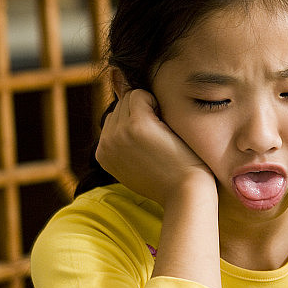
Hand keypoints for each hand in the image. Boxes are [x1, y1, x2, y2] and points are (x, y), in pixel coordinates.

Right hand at [95, 88, 214, 206]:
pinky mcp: (136, 125)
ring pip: (129, 98)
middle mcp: (106, 143)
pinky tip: (167, 122)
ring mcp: (118, 134)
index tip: (153, 141)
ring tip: (163, 132)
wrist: (185, 193)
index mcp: (103, 154)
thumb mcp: (138, 164)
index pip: (113, 119)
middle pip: (120, 106)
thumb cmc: (169, 179)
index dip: (136, 122)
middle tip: (161, 136)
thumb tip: (122, 103)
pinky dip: (156, 101)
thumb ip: (126, 143)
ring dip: (150, 107)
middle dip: (142, 112)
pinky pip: (140, 94)